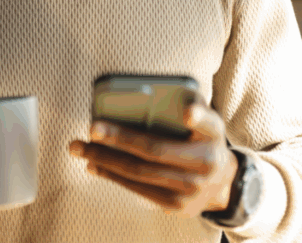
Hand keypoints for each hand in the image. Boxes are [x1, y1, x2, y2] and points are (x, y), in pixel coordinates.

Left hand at [68, 100, 237, 217]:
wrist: (221, 184)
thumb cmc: (202, 141)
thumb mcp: (204, 123)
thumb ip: (187, 108)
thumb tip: (146, 97)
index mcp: (214, 134)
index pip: (209, 123)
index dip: (198, 116)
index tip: (187, 112)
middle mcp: (207, 163)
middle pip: (156, 150)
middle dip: (120, 139)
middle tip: (93, 128)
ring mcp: (191, 188)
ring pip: (140, 173)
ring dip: (105, 159)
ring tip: (80, 147)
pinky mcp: (177, 206)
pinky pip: (138, 189)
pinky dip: (113, 175)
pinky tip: (94, 164)